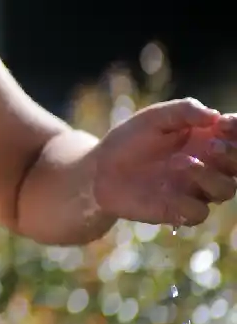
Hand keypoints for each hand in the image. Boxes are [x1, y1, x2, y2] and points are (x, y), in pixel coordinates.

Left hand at [92, 98, 236, 226]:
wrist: (100, 171)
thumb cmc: (130, 140)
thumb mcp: (153, 118)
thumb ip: (183, 111)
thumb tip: (215, 116)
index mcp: (206, 139)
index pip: (236, 136)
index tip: (224, 124)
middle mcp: (209, 165)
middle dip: (232, 154)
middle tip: (211, 145)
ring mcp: (197, 190)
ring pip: (226, 189)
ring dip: (209, 175)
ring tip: (179, 161)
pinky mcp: (181, 211)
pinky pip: (199, 212)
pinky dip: (187, 201)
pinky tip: (165, 188)